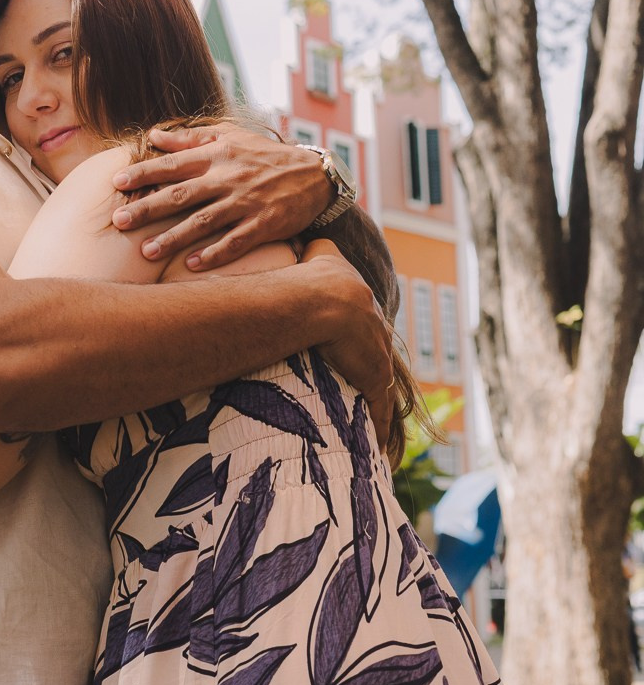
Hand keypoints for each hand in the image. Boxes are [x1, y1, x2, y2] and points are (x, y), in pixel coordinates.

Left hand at [111, 123, 331, 269]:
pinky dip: (214, 254)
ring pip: (204, 221)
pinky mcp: (265, 224)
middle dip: (148, 208)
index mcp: (217, 155)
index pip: (173, 163)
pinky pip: (236, 242)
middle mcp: (228, 177)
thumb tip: (153, 135)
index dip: (143, 172)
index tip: (117, 182)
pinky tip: (192, 266)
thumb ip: (190, 137)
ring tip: (147, 252)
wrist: (313, 176)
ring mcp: (246, 202)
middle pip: (181, 194)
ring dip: (174, 238)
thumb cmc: (264, 155)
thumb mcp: (230, 136)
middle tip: (119, 221)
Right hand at [299, 238, 395, 448]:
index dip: (360, 340)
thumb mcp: (320, 251)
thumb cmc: (316, 274)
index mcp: (364, 307)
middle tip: (366, 390)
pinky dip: (377, 430)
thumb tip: (302, 235)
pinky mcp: (375, 381)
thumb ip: (317, 245)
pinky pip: (378, 412)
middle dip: (374, 375)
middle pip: (379, 359)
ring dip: (377, 408)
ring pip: (382, 389)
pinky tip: (376, 448)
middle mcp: (377, 333)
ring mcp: (379, 359)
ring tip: (374, 428)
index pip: (367, 327)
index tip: (355, 351)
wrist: (326, 299)